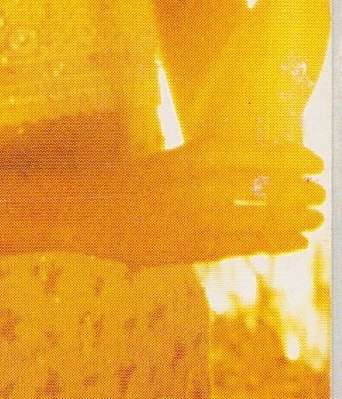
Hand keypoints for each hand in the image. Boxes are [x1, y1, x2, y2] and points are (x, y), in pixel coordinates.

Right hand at [71, 143, 322, 266]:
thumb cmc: (128, 184)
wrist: (81, 210)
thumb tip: (257, 173)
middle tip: (320, 195)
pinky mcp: (193, 245)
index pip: (263, 153)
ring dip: (295, 220)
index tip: (317, 164)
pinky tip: (296, 243)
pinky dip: (275, 243)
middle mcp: (205, 182)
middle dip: (301, 192)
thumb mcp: (173, 162)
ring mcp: (200, 215)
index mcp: (198, 153)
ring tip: (315, 221)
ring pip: (263, 218)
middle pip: (270, 186)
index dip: (295, 159)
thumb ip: (211, 165)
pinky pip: (245, 244)